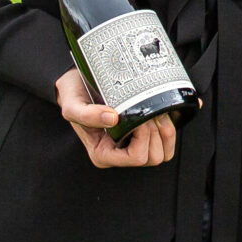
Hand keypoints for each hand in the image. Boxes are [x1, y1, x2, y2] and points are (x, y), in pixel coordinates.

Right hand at [56, 70, 175, 168]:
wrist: (78, 84)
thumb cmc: (74, 96)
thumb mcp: (72, 105)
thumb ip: (86, 114)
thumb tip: (113, 119)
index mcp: (103, 154)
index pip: (136, 157)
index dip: (143, 136)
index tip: (136, 114)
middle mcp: (119, 155)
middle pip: (153, 157)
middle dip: (156, 132)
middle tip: (147, 110)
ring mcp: (132, 147)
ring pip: (163, 153)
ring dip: (165, 130)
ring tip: (154, 110)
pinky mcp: (143, 137)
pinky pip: (166, 143)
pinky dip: (170, 127)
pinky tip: (161, 112)